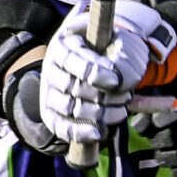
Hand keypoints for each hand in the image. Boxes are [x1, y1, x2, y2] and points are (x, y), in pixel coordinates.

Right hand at [39, 0, 176, 150]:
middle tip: (126, 96)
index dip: (93, 72)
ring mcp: (49, 91)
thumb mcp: (125, 46)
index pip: (71, 59)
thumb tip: (119, 83)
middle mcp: (52, 67)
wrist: (112, 61)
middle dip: (104, 96)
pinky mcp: (52, 112)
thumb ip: (124, 61)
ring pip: (68, 108)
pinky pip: (59, 127)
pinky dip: (80, 133)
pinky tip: (100, 133)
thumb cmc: (117, 50)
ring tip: (121, 111)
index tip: (116, 81)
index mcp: (64, 43)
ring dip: (99, 114)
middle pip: (72, 87)